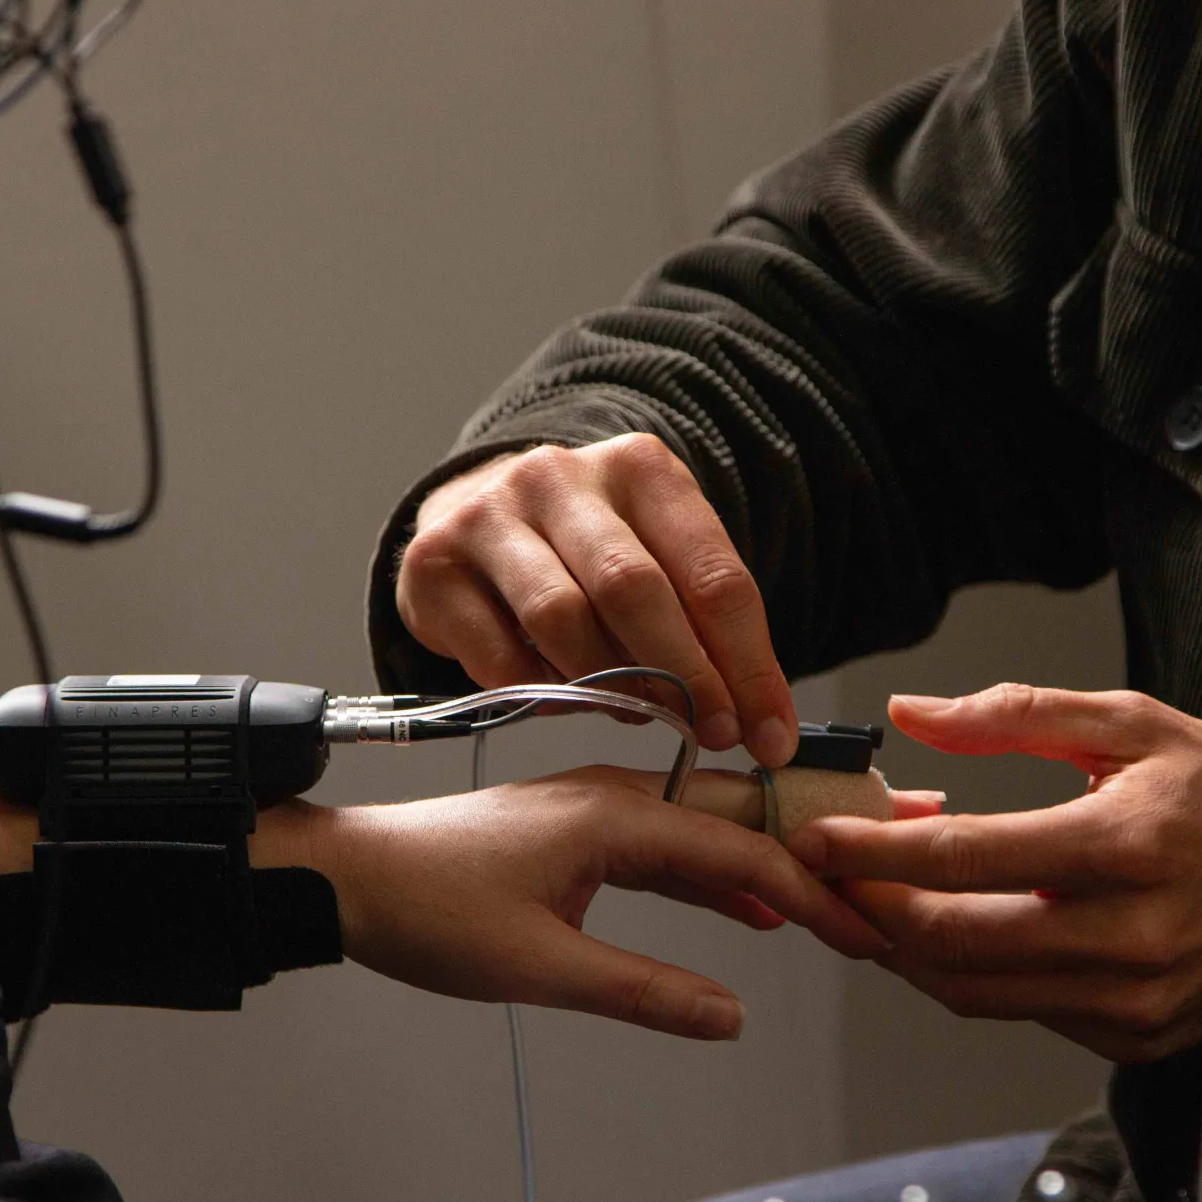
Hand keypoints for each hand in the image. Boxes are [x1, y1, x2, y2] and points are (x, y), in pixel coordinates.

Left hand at [276, 768, 891, 1039]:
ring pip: (711, 829)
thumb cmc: (429, 913)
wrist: (346, 877)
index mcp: (615, 819)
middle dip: (817, 853)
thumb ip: (643, 991)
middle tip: (885, 879)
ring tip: (837, 900)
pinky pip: (672, 845)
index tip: (867, 931)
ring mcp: (599, 809)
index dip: (814, 895)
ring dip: (771, 866)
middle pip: (743, 818)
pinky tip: (751, 914)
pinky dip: (719, 876)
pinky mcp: (579, 831)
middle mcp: (617, 796)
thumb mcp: (540, 967)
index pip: (743, 854)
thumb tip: (733, 1016)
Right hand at [397, 435, 799, 764]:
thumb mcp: (661, 556)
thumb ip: (706, 625)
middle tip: (710, 733)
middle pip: (634, 590)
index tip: (768, 733)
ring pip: (562, 621)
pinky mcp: (433, 565)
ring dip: (608, 685)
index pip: (712, 573)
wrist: (479, 509)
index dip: (747, 663)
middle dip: (685, 677)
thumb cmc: (591, 548)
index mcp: (639, 468)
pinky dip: (541, 693)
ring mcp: (488, 516)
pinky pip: (498, 657)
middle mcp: (558, 478)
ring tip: (634, 710)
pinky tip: (564, 697)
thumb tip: (760, 727)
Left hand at [783, 685, 1201, 1061]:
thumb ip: (1019, 716)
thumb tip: (916, 714)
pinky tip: (954, 932)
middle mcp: (1126, 935)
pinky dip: (970, 977)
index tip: (817, 838)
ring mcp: (1131, 999)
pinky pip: (1021, 1013)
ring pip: (974, 991)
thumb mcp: (1140, 725)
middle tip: (832, 875)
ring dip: (907, 950)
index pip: (963, 859)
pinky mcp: (1134, 1037)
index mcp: (1124, 844)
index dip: (872, 852)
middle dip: (870, 909)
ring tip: (877, 901)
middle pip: (951, 942)